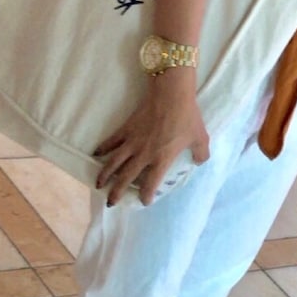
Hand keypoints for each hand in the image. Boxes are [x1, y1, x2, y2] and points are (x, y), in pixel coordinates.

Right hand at [93, 67, 209, 206]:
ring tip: (98, 185)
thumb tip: (199, 162)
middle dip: (117, 192)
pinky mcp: (126, 129)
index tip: (144, 201)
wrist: (171, 94)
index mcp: (161, 159)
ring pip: (114, 163)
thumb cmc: (187, 116)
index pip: (151, 184)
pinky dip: (102, 148)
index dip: (146, 196)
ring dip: (104, 175)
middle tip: (111, 202)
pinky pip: (111, 141)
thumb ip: (200, 154)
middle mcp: (144, 154)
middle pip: (125, 177)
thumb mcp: (200, 138)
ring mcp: (132, 142)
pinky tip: (96, 154)